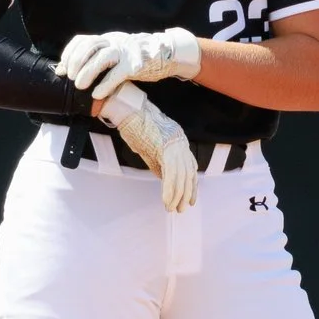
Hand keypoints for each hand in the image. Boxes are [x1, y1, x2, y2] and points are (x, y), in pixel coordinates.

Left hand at [58, 28, 200, 102]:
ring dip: (88, 71)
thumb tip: (72, 71)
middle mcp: (115, 41)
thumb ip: (98, 58)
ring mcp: (125, 52)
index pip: (82, 40)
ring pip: (103, 57)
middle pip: (90, 46)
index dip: (69, 53)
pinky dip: (106, 84)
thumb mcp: (115, 53)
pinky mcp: (135, 64)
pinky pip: (118, 73)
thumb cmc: (136, 58)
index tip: (61, 68)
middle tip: (69, 77)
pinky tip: (97, 94)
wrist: (165, 55)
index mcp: (107, 38)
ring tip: (79, 86)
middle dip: (76, 61)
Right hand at [97, 86, 198, 211]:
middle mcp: (181, 142)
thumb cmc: (134, 125)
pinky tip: (166, 201)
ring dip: (177, 195)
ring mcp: (175, 144)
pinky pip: (171, 174)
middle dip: (186, 193)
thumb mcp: (149, 146)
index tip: (189, 199)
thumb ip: (158, 162)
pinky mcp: (166, 148)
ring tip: (173, 208)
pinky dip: (169, 190)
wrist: (127, 110)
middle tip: (182, 209)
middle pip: (189, 172)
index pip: (190, 166)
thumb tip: (163, 179)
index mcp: (179, 139)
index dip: (191, 184)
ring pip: (181, 175)